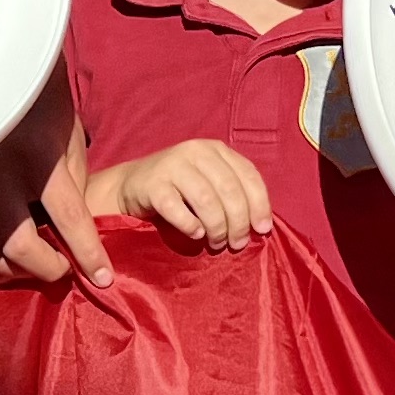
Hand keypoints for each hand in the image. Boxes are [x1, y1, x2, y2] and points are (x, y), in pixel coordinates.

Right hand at [0, 69, 113, 290]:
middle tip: (66, 269)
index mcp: (37, 156)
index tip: (103, 278)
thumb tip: (74, 241)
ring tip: (39, 267)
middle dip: (48, 268)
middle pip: (19, 245)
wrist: (0, 84)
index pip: (67, 217)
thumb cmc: (46, 113)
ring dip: (18, 273)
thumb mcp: (71, 146)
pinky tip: (8, 265)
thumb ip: (73, 193)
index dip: (87, 253)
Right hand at [94, 139, 274, 250]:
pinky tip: (195, 235)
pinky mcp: (153, 184)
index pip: (248, 175)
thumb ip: (233, 194)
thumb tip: (261, 226)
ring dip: (217, 228)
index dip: (260, 205)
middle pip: (230, 190)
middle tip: (237, 244)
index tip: (262, 230)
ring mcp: (172, 165)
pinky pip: (177, 209)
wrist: (132, 185)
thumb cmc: (179, 189)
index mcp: (216, 150)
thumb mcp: (209, 182)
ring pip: (207, 200)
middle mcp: (196, 151)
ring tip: (217, 243)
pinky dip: (191, 226)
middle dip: (238, 222)